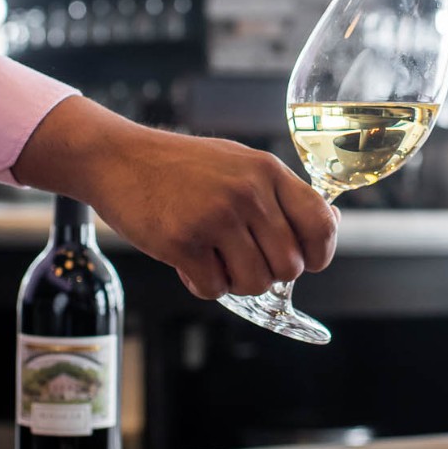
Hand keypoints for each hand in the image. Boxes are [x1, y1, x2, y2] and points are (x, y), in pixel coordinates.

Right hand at [13, 96, 338, 299]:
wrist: (117, 158)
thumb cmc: (181, 167)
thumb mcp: (240, 164)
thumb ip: (281, 195)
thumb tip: (329, 226)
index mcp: (267, 171)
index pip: (321, 224)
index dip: (319, 254)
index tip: (307, 262)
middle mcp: (246, 192)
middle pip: (289, 267)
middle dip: (268, 273)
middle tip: (241, 257)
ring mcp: (214, 217)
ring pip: (255, 284)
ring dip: (235, 282)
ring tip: (214, 258)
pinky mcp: (181, 241)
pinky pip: (214, 290)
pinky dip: (203, 284)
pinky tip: (189, 261)